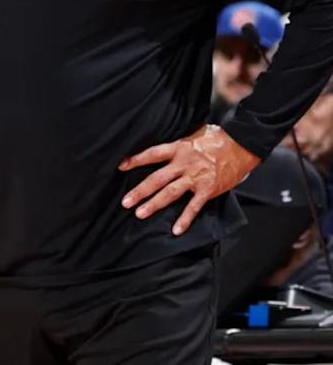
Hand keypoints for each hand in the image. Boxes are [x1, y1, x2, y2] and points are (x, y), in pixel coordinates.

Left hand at [119, 124, 260, 235]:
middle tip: (125, 202)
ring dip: (154, 204)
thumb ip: (178, 143)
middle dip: (140, 191)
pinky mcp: (208, 189)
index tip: (120, 166)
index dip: (136, 160)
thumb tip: (164, 142)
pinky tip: (176, 230)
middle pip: (157, 178)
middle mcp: (184, 163)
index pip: (152, 154)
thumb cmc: (218, 139)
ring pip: (170, 192)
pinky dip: (185, 219)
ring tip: (140, 214)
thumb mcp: (194, 134)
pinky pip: (194, 206)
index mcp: (178, 148)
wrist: (243, 145)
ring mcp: (196, 177)